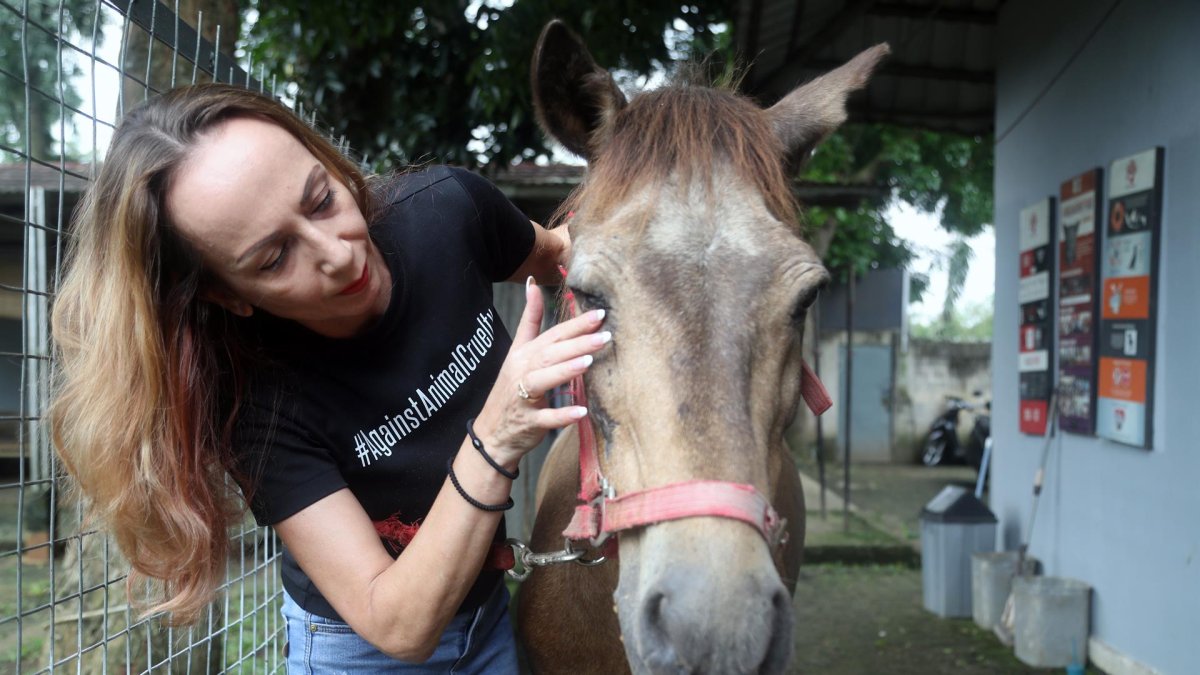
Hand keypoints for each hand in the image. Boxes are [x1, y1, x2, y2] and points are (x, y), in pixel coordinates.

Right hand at [472, 278, 609, 466]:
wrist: (491, 433)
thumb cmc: (510, 389)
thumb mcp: (517, 351)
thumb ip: (529, 319)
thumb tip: (533, 284)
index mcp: (523, 354)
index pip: (552, 335)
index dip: (575, 325)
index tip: (600, 314)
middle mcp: (522, 372)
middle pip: (550, 354)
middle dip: (577, 343)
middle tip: (605, 336)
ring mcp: (522, 398)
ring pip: (542, 380)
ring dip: (565, 371)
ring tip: (589, 362)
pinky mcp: (528, 423)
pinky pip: (545, 419)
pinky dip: (562, 415)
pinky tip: (581, 411)